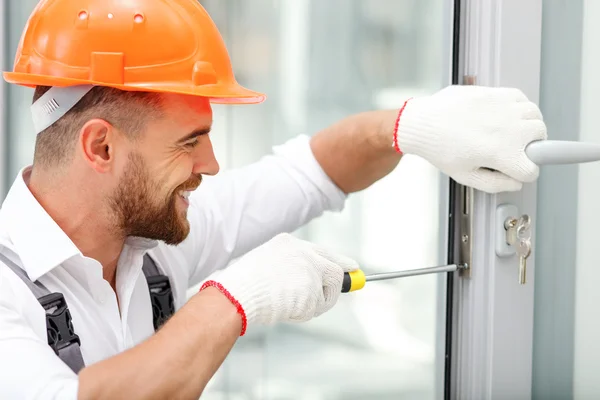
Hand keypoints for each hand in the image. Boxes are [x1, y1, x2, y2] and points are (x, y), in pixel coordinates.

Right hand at [200, 233, 358, 334]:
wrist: (234, 295)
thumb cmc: (243, 286)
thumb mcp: (266, 266)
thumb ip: (292, 270)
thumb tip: (314, 285)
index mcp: (288, 243)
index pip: (321, 251)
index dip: (338, 260)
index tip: (351, 267)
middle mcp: (302, 253)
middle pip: (333, 269)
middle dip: (336, 286)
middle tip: (346, 288)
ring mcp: (308, 270)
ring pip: (325, 293)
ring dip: (313, 305)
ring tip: (286, 306)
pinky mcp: (311, 290)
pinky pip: (316, 308)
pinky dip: (303, 314)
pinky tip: (284, 309)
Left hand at [394, 85, 546, 192]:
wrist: (422, 124)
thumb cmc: (439, 148)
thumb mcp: (465, 176)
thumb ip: (495, 184)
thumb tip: (516, 183)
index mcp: (501, 153)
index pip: (532, 169)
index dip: (524, 173)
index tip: (516, 169)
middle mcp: (508, 129)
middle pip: (541, 138)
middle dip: (531, 147)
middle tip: (514, 149)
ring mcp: (504, 109)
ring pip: (535, 116)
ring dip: (529, 126)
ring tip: (513, 132)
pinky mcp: (496, 93)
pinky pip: (523, 99)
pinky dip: (520, 108)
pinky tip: (506, 115)